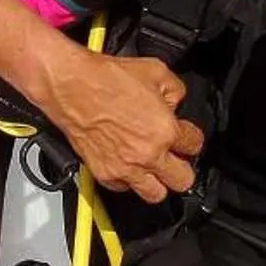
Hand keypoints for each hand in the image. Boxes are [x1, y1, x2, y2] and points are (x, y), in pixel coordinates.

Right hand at [39, 44, 202, 201]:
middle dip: (182, 168)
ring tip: (153, 169)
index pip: (194, 145)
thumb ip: (175, 91)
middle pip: (183, 181)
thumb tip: (175, 103)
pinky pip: (124, 189)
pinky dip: (127, 180)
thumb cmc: (106, 78)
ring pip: (156, 195)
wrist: (71, 85)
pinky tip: (127, 164)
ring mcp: (125, 168)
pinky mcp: (103, 173)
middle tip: (175, 158)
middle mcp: (147, 154)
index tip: (184, 135)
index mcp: (164, 130)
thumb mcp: (156, 70)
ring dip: (158, 182)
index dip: (191, 138)